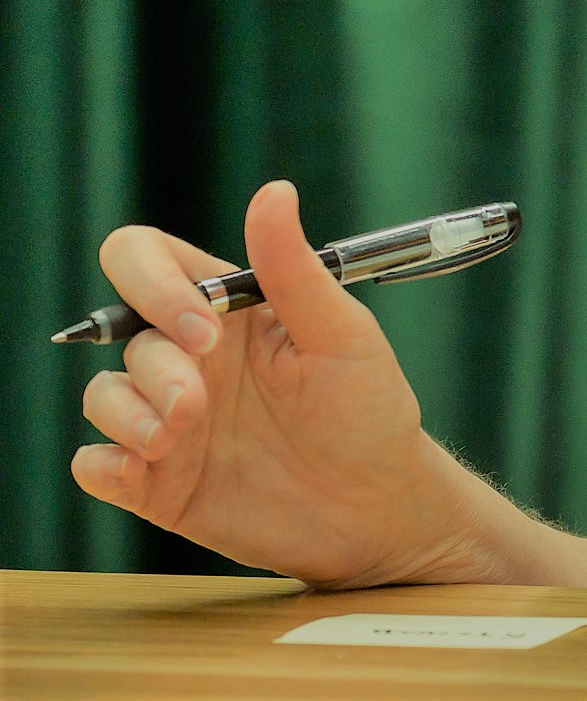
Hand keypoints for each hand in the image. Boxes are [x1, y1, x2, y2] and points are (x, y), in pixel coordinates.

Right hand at [72, 180, 482, 587]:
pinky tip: (138, 472)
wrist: (375, 509)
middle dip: (155, 364)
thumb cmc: (368, 411)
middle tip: (200, 402)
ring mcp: (171, 419)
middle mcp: (192, 359)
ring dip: (130, 413)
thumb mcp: (342, 335)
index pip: (150, 261)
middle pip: (124, 332)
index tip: (203, 327)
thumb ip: (293, 269)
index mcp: (231, 311)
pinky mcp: (158, 482)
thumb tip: (273, 191)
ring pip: (104, 394)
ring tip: (181, 437)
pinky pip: (96, 462)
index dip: (152, 282)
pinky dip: (102, 465)